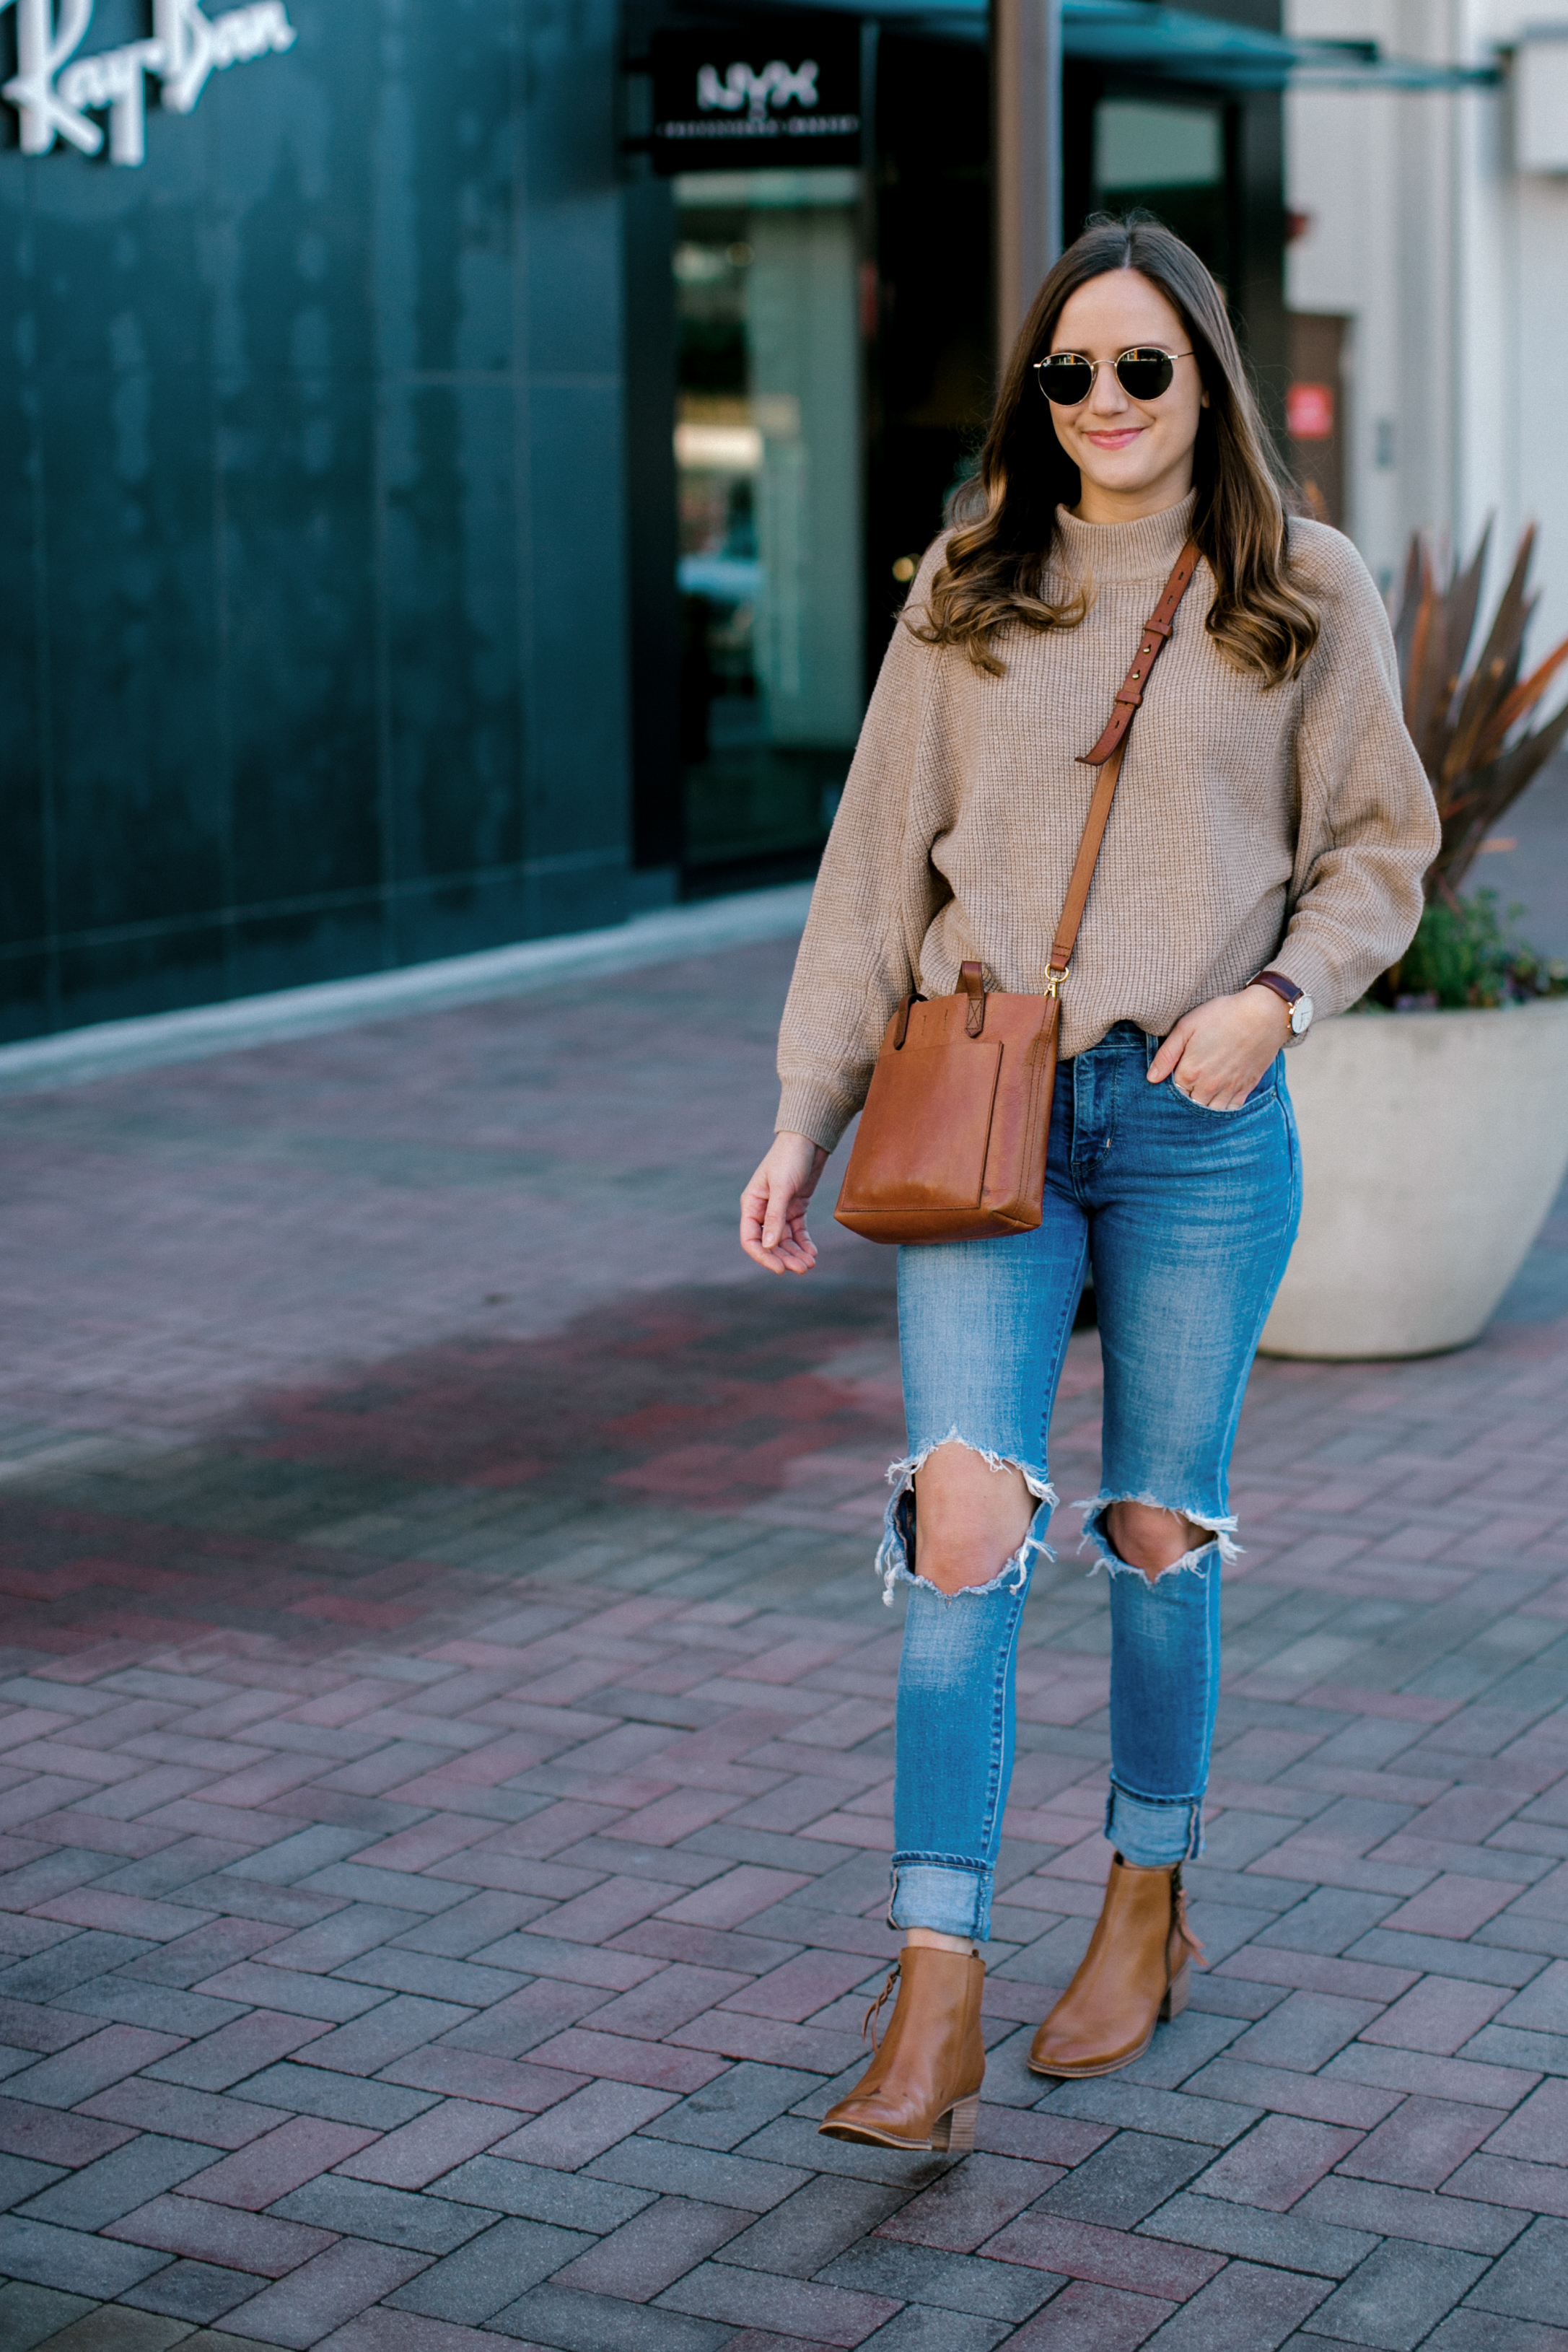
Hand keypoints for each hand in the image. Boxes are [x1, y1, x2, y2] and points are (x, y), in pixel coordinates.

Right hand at [740, 1132, 829, 1274]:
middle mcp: (763, 1210)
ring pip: (786, 1240)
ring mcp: (780, 1210)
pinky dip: (804, 1242)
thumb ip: (775, 1216)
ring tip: (810, 1264)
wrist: (809, 1140)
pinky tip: (812, 1251)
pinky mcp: (796, 1207)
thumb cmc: (790, 1158)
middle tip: (803, 1268)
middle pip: (771, 1243)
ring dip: (796, 1253)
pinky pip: (798, 1231)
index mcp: (752, 1204)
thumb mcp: (782, 1187)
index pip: (751, 1239)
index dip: (763, 1256)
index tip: (779, 1269)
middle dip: (785, 1257)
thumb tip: (769, 1246)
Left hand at [1146, 986, 1287, 1109]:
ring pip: (1209, 1112)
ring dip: (1202, 1107)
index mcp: (1189, 1072)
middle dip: (1184, 1101)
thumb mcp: (1186, 1026)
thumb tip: (1151, 1079)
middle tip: (1185, 1089)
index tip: (1172, 1080)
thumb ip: (1166, 1054)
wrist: (1262, 1014)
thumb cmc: (1222, 1015)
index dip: (1169, 1089)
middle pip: (1189, 1106)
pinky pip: (1230, 1110)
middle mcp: (1208, 1087)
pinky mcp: (1245, 1089)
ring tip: (1199, 1095)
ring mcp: (1228, 1090)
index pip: (1171, 1094)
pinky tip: (1217, 1101)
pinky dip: (1222, 1110)